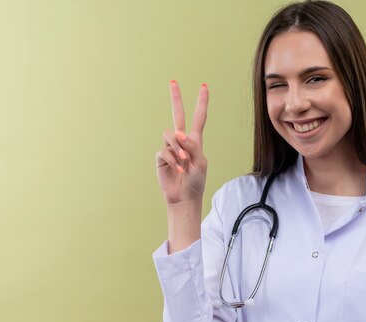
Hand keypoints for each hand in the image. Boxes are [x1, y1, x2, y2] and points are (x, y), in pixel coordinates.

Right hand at [156, 81, 208, 204]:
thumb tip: (180, 133)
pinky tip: (178, 169)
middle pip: (178, 115)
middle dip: (176, 98)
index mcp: (195, 141)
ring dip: (178, 148)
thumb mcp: (201, 162)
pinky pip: (164, 151)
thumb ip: (193, 146)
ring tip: (184, 162)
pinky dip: (173, 160)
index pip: (199, 118)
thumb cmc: (196, 180)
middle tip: (173, 82)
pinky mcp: (160, 157)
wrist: (185, 196)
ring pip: (171, 135)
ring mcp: (170, 147)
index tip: (204, 87)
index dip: (201, 103)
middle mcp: (181, 141)